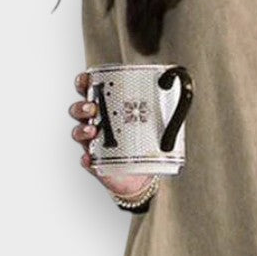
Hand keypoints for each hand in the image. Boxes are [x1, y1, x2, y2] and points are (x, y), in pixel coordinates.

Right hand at [70, 71, 154, 196]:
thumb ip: (164, 108)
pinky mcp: (96, 164)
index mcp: (107, 110)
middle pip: (79, 110)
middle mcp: (97, 125)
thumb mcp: (155, 125)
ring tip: (92, 130)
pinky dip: (87, 159)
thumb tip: (178, 88)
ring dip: (81, 130)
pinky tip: (90, 158)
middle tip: (92, 108)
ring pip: (78, 133)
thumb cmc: (144, 146)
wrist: (141, 176)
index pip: (90, 92)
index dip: (84, 83)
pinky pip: (86, 161)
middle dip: (82, 106)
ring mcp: (94, 144)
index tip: (85, 79)